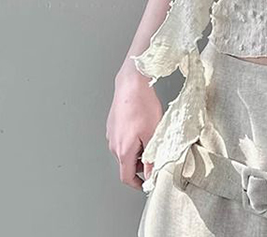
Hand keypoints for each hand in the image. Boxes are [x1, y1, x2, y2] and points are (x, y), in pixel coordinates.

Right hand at [106, 68, 163, 189]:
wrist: (131, 83)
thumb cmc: (142, 105)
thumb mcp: (153, 134)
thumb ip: (152, 158)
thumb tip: (152, 175)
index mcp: (123, 150)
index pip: (126, 177)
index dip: (138, 184)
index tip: (146, 184)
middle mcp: (113, 144)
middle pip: (126, 163)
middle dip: (141, 163)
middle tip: (154, 152)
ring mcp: (111, 133)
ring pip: (124, 150)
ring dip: (137, 149)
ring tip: (149, 134)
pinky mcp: (112, 124)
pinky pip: (122, 138)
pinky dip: (132, 138)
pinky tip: (141, 125)